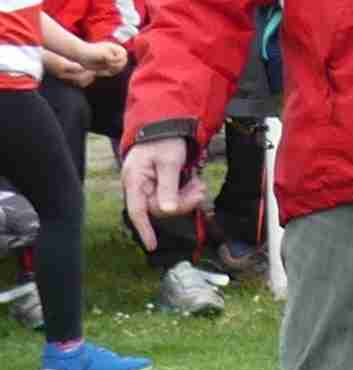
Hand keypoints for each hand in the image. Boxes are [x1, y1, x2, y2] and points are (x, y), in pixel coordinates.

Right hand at [119, 135, 202, 249]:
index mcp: (135, 180)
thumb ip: (168, 186)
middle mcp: (139, 185)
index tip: (152, 246)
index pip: (137, 211)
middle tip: (200, 190)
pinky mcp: (160, 182)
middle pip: (159, 207)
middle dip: (181, 202)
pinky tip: (194, 181)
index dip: (144, 229)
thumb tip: (167, 210)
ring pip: (168, 202)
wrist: (168, 124)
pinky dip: (185, 190)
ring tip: (199, 184)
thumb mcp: (169, 162)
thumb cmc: (164, 140)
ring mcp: (149, 184)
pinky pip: (172, 194)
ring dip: (186, 196)